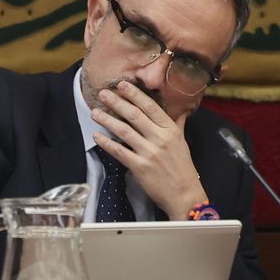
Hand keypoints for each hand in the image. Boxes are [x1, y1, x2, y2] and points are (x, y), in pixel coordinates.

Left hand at [91, 81, 207, 219]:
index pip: (150, 106)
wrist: (184, 194)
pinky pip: (119, 151)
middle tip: (103, 94)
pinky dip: (106, 143)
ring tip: (95, 112)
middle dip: (117, 102)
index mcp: (170, 129)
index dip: (134, 94)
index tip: (122, 85)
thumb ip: (178, 124)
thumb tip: (182, 110)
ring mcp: (149, 153)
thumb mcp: (182, 142)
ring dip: (107, 120)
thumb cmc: (183, 168)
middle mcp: (160, 138)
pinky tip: (97, 136)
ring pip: (124, 131)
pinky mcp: (140, 167)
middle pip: (134, 115)